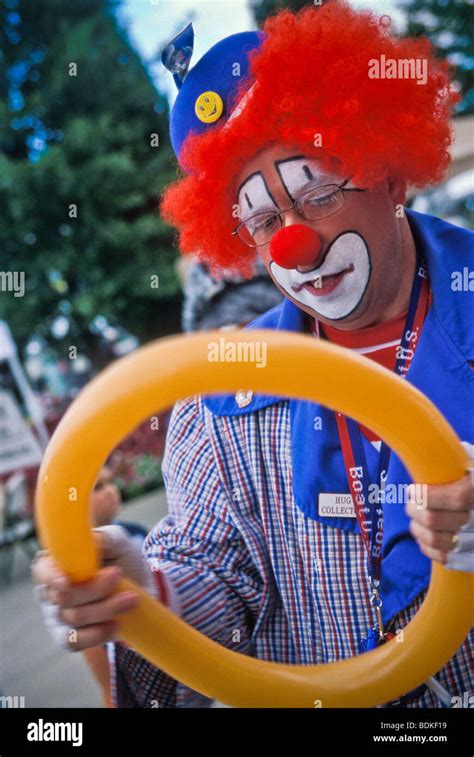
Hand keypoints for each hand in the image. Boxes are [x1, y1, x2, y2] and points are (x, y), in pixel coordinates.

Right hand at [31, 525, 152, 650]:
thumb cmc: (121, 558)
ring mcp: (58, 617)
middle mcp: (51, 591)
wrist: (140, 587)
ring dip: (107, 608)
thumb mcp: (117, 541)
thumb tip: (90, 542)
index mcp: (56, 563)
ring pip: (75, 618)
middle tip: (119, 575)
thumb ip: (102, 539)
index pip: (42, 570)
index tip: (68, 581)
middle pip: (63, 597)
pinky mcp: (69, 638)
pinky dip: (97, 634)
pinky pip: (75, 642)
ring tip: (132, 598)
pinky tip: (116, 624)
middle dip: (95, 589)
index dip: (52, 577)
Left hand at [406, 466, 473, 569]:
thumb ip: (458, 459)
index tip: (413, 489)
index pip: (457, 497)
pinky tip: (426, 534)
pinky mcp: (471, 558)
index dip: (429, 495)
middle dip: (415, 510)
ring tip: (416, 518)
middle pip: (436, 520)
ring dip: (417, 529)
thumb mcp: (471, 466)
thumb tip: (432, 444)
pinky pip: (442, 558)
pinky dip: (427, 546)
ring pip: (435, 540)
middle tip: (411, 503)